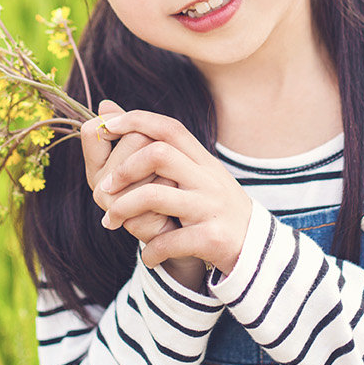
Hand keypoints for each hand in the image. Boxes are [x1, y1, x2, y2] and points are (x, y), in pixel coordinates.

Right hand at [81, 100, 177, 247]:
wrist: (182, 229)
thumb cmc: (162, 185)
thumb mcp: (144, 152)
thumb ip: (126, 128)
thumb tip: (105, 104)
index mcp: (96, 167)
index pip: (96, 128)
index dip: (123, 126)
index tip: (140, 141)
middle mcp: (99, 187)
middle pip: (135, 137)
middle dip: (158, 146)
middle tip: (162, 171)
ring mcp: (114, 206)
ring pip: (150, 158)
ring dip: (170, 167)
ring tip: (170, 187)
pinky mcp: (135, 221)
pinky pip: (161, 185)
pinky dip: (176, 187)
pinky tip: (175, 202)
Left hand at [88, 108, 252, 282]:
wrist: (259, 251)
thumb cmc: (215, 210)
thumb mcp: (197, 175)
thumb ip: (160, 148)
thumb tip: (108, 109)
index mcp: (204, 161)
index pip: (169, 128)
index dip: (135, 121)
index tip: (105, 126)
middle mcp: (209, 179)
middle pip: (159, 154)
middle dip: (124, 169)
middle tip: (104, 188)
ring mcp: (211, 207)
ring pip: (155, 196)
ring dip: (124, 209)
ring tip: (111, 221)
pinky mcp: (212, 238)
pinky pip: (169, 241)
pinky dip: (151, 250)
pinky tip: (148, 255)